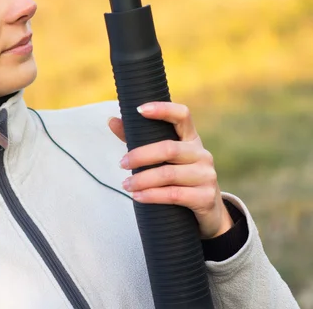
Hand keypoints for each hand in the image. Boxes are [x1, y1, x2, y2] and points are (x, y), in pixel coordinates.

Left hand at [108, 102, 233, 238]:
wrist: (208, 211)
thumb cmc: (178, 177)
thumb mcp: (163, 157)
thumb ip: (138, 139)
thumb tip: (112, 120)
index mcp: (190, 138)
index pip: (182, 115)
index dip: (163, 109)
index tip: (139, 110)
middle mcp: (201, 153)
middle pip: (169, 148)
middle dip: (140, 156)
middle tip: (121, 163)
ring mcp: (206, 175)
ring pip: (168, 174)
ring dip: (142, 179)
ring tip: (125, 184)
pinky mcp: (205, 197)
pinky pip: (174, 195)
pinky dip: (151, 195)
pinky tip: (137, 196)